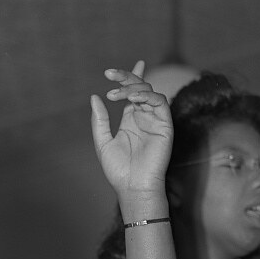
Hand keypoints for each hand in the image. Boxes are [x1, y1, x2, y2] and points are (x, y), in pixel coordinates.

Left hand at [90, 62, 171, 215]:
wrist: (133, 187)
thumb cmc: (119, 170)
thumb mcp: (103, 142)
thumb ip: (99, 120)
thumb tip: (94, 97)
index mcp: (130, 120)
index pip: (131, 93)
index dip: (127, 78)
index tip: (112, 71)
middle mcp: (143, 117)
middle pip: (139, 88)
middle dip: (126, 77)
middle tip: (109, 74)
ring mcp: (155, 120)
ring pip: (149, 91)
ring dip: (132, 87)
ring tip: (115, 93)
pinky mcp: (165, 125)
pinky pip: (160, 102)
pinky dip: (147, 96)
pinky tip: (132, 98)